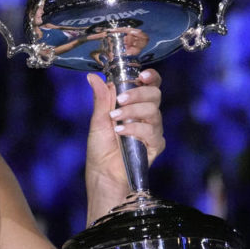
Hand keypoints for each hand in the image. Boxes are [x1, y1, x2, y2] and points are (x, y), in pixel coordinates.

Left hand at [84, 69, 164, 217]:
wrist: (103, 173)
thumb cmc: (100, 148)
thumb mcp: (98, 119)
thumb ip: (101, 98)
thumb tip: (93, 76)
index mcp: (135, 104)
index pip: (149, 84)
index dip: (150, 77)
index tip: (142, 75)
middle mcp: (147, 114)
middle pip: (155, 94)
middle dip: (138, 93)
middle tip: (121, 99)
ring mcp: (153, 129)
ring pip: (153, 111)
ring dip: (133, 111)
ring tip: (115, 118)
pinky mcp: (156, 145)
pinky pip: (151, 131)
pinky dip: (135, 129)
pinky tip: (121, 132)